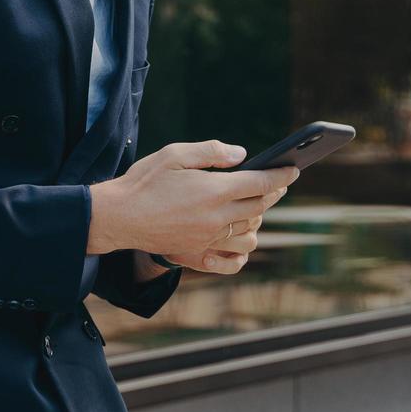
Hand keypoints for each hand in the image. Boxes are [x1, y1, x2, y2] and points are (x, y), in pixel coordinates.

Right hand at [87, 140, 298, 267]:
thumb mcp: (174, 154)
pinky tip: (242, 240)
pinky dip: (243, 251)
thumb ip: (211, 152)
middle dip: (272, 193)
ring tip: (255, 208)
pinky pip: (232, 259)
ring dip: (258, 220)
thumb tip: (241, 155)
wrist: (117, 216)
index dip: (280, 176)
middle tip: (278, 183)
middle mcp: (216, 218)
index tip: (293, 169)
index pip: (260, 183)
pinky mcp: (197, 254)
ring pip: (250, 235)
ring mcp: (207, 239)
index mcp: (213, 191)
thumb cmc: (144, 181)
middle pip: (258, 207)